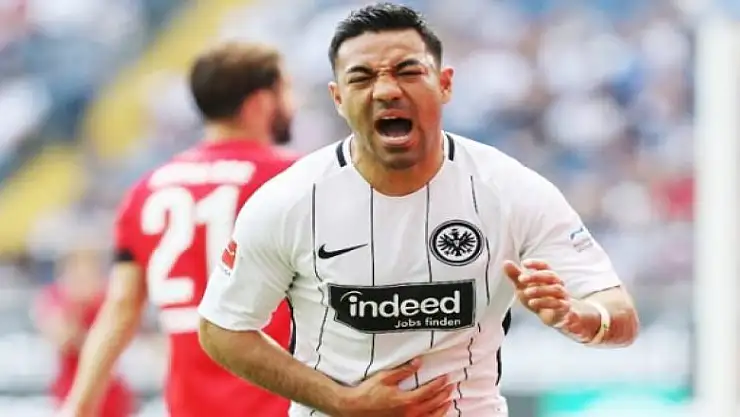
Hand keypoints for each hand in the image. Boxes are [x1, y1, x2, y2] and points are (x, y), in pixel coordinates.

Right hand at [334, 358, 453, 416]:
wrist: (355, 408)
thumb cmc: (368, 392)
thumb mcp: (386, 377)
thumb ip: (404, 370)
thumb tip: (418, 362)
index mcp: (406, 400)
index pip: (429, 391)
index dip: (439, 384)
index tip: (446, 378)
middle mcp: (409, 413)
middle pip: (432, 404)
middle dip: (443, 395)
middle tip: (451, 387)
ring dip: (441, 409)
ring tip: (448, 403)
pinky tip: (434, 415)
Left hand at [503, 259, 596, 341]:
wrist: (554, 317)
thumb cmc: (539, 298)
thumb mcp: (524, 287)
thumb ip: (516, 276)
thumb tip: (505, 263)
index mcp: (548, 276)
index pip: (545, 266)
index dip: (536, 263)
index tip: (524, 263)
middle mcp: (557, 284)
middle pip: (551, 276)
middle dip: (535, 276)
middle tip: (521, 279)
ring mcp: (562, 295)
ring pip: (555, 289)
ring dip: (539, 290)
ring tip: (526, 292)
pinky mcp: (564, 307)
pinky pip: (557, 303)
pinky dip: (544, 302)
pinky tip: (532, 303)